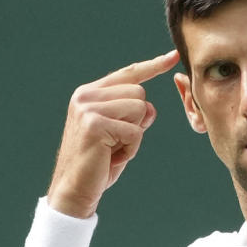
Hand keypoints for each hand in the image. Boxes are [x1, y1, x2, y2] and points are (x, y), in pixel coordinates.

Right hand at [47, 50, 179, 217]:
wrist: (73, 191)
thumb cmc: (98, 164)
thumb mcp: (119, 134)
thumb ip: (133, 116)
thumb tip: (151, 107)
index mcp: (89, 93)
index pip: (128, 74)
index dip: (153, 66)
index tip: (173, 56)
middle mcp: (86, 95)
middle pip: (140, 94)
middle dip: (138, 122)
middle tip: (116, 143)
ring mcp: (88, 108)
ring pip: (140, 110)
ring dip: (134, 136)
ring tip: (112, 149)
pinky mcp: (94, 124)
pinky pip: (135, 131)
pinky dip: (131, 148)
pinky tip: (111, 157)